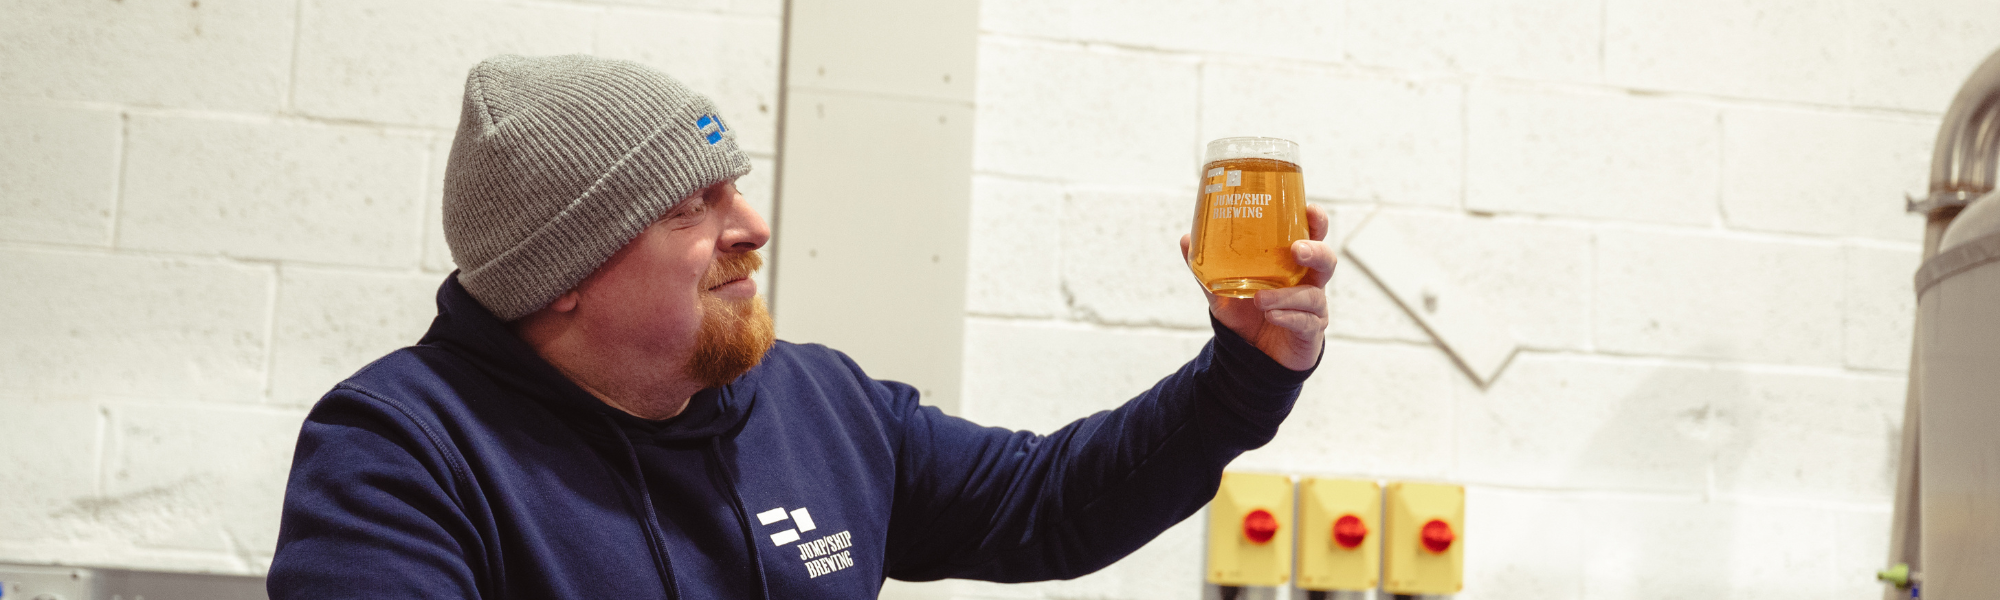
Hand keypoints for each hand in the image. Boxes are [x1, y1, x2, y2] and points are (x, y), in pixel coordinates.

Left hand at [1180, 203, 1333, 370]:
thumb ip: (1207, 268)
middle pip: (1326, 260)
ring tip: (1260, 299)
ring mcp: (1313, 307)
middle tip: (1297, 250)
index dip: (1316, 223)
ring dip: (1287, 295)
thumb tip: (1186, 239)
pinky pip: (1306, 322)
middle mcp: (1308, 282)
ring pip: (1313, 295)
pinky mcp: (1311, 331)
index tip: (1309, 211)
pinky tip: (1272, 315)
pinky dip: (1288, 317)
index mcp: (1291, 264)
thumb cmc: (1245, 314)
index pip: (1311, 237)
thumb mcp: (1222, 290)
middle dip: (1316, 251)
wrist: (1250, 356)